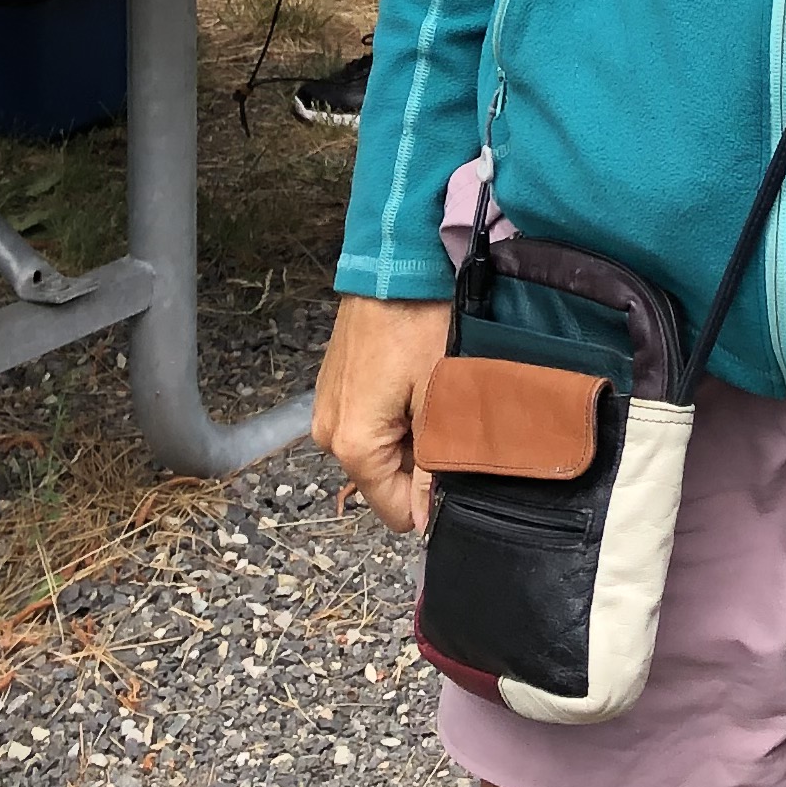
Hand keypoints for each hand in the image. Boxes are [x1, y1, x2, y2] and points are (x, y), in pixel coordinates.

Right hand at [313, 296, 450, 532]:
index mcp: (353, 445)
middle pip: (387, 479)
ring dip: (411, 432)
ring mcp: (328, 409)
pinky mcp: (335, 388)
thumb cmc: (421, 325)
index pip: (396, 510)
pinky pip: (370, 421)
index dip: (432, 495)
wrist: (394, 263)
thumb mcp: (440, 399)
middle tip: (446, 412)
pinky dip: (396, 411)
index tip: (457, 457)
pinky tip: (414, 379)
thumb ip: (436, 465)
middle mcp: (329, 435)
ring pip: (382, 449)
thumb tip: (426, 523)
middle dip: (422, 458)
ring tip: (431, 391)